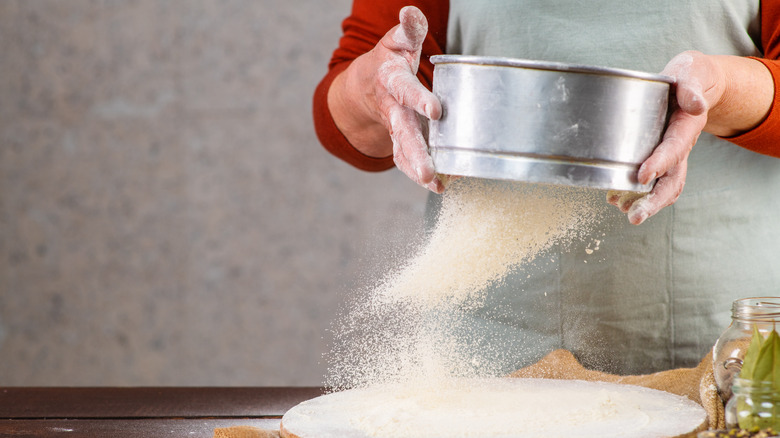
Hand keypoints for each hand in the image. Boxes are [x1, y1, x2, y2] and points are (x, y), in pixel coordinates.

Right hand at [329, 6, 443, 191]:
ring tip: (434, 182)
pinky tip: (441, 187)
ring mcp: (394, 127)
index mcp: (391, 81)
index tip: (436, 110)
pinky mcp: (399, 141)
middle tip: (429, 170)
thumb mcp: (396, 42)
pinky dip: (420, 176)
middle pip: (402, 131)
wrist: (365, 87)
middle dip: (416, 150)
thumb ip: (408, 30)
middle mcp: (391, 108)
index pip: (405, 89)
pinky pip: (406, 161)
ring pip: (403, 150)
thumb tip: (411, 12)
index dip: (419, 99)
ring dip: (417, 168)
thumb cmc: (390, 60)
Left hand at [607, 51, 725, 224]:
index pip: (674, 149)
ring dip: (643, 203)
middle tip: (634, 217)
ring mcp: (669, 155)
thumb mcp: (692, 73)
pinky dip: (633, 193)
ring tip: (622, 211)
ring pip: (661, 187)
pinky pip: (649, 182)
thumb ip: (691, 87)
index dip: (660, 164)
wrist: (695, 82)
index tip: (642, 176)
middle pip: (671, 181)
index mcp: (686, 128)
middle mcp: (679, 147)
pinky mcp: (656, 156)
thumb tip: (696, 104)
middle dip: (653, 201)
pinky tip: (613, 199)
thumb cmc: (690, 76)